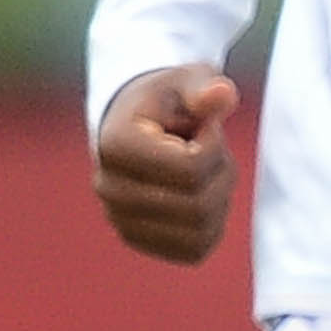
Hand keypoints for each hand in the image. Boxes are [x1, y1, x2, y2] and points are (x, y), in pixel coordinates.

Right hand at [93, 65, 238, 265]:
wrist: (137, 127)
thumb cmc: (166, 101)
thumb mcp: (185, 81)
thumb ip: (203, 86)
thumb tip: (222, 94)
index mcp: (115, 145)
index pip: (190, 169)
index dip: (214, 147)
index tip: (205, 126)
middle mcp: (108, 189)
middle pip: (197, 205)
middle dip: (221, 175)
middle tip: (213, 150)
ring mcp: (120, 220)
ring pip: (200, 230)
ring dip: (220, 199)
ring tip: (205, 171)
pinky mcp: (138, 241)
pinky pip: (195, 249)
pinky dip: (213, 224)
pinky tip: (202, 195)